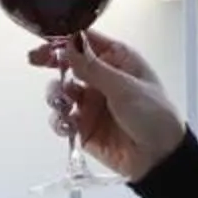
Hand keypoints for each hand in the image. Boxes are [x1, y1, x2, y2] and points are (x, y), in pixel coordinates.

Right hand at [30, 32, 186, 182]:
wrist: (160, 159)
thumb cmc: (155, 116)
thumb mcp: (124, 88)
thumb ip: (93, 67)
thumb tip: (71, 42)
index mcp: (117, 60)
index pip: (86, 41)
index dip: (65, 39)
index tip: (47, 41)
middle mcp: (102, 78)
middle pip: (68, 63)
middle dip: (52, 62)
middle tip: (37, 60)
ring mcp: (91, 103)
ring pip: (61, 90)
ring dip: (55, 94)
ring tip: (63, 102)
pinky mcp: (84, 127)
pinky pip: (62, 119)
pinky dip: (59, 120)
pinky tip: (67, 124)